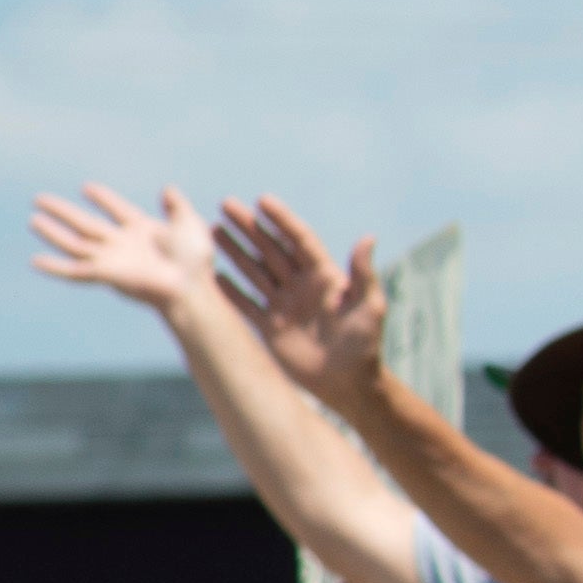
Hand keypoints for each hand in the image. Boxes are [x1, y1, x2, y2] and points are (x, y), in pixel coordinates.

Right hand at [23, 182, 221, 313]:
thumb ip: (177, 205)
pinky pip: (74, 270)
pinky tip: (35, 260)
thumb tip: (167, 188)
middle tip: (39, 198)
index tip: (86, 187)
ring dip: (53, 232)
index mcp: (142, 230)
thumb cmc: (196, 261)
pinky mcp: (104, 274)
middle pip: (85, 223)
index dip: (103, 198)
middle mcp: (122, 244)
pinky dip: (54, 267)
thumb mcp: (189, 224)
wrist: (190, 287)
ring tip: (33, 219)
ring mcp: (111, 259)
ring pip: (74, 243)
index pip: (116, 209)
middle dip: (63, 211)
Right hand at [210, 201, 394, 414]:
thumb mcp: (369, 305)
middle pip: (270, 249)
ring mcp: (284, 305)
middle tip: (225, 205)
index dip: (282, 220)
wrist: (349, 382)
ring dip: (234, 251)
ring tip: (212, 230)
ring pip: (254, 271)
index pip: (299, 240)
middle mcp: (301, 286)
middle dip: (249, 227)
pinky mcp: (270, 327)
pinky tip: (212, 274)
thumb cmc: (365, 343)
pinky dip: (230, 289)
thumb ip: (364, 273)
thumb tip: (368, 237)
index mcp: (325, 276)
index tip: (262, 200)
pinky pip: (245, 303)